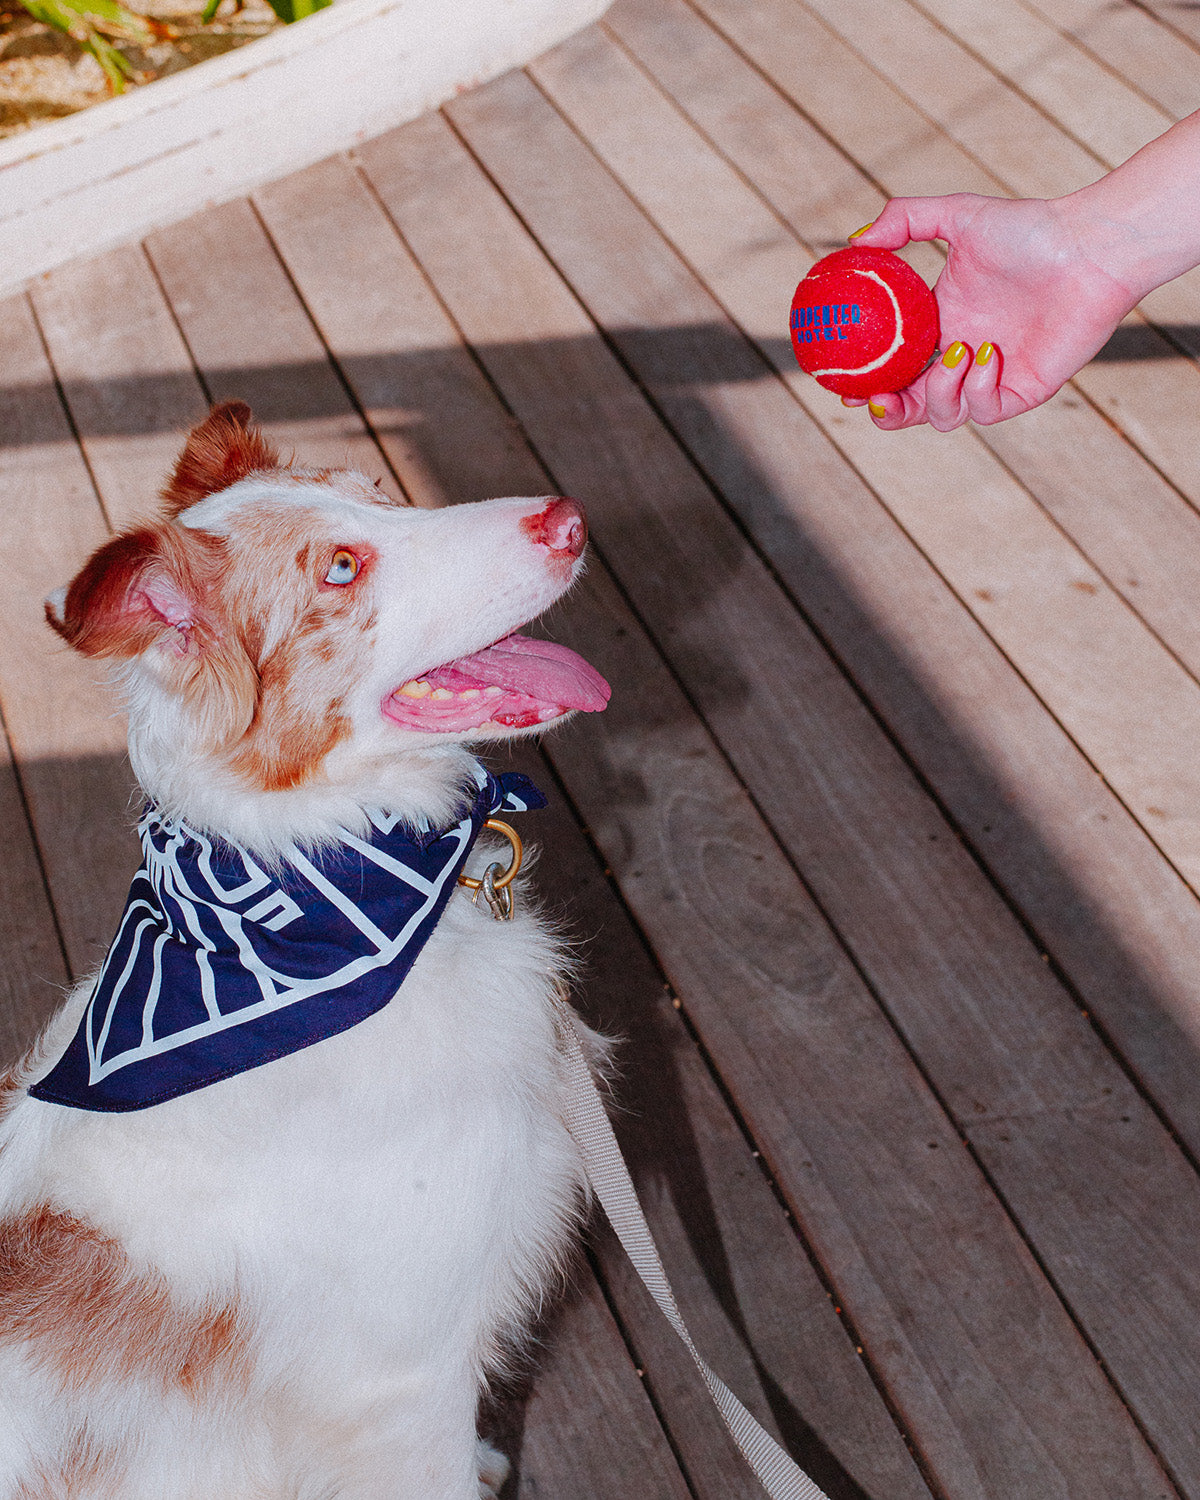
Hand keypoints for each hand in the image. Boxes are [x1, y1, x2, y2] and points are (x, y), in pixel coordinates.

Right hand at [845, 194, 1141, 429]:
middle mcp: (962, 357)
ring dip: (939, 392)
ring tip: (957, 349)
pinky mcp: (1022, 391)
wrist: (1090, 247)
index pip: (894, 368)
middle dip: (888, 412)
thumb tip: (855, 242)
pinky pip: (985, 410)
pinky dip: (977, 387)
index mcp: (941, 325)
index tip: (842, 384)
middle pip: (911, 406)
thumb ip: (903, 219)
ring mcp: (991, 378)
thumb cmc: (1032, 229)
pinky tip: (987, 354)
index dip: (866, 382)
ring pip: (943, 415)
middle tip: (874, 398)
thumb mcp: (958, 215)